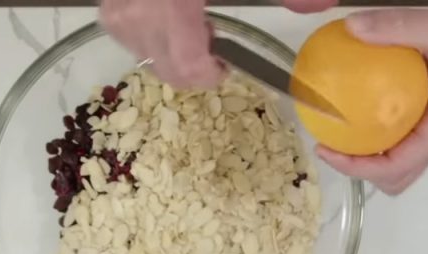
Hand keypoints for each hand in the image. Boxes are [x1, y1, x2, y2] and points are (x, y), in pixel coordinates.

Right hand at [100, 0, 336, 87]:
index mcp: (172, 3)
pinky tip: (163, 7)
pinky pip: (128, 34)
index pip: (187, 64)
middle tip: (208, 31)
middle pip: (166, 69)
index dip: (209, 73)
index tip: (225, 61)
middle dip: (193, 62)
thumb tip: (321, 6)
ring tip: (185, 13)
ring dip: (170, 47)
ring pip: (146, 54)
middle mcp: (137, 10)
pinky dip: (149, 29)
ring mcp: (116, 8)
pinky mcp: (106, 5)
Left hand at [321, 0, 427, 194]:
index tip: (329, 150)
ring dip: (367, 154)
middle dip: (362, 170)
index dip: (360, 169)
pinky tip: (351, 101)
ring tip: (337, 131)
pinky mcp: (425, 105)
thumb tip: (353, 28)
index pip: (398, 166)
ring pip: (397, 156)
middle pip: (398, 175)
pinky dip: (372, 124)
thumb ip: (395, 27)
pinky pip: (395, 126)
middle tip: (331, 144)